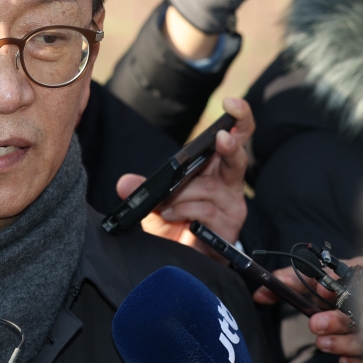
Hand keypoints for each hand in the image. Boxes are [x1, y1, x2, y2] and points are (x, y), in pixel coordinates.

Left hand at [116, 96, 253, 260]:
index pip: (233, 137)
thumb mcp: (155, 202)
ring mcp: (232, 205)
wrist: (182, 259)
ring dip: (183, 193)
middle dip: (230, 142)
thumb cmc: (174, 224)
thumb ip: (143, 189)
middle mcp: (229, 184)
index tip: (232, 103)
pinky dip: (184, 210)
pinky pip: (206, 210)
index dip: (237, 119)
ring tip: (166, 204)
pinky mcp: (229, 225)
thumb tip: (124, 184)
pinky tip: (172, 215)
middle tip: (221, 137)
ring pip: (210, 187)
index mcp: (216, 168)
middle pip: (238, 155)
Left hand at [252, 256, 362, 362]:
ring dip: (344, 342)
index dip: (341, 284)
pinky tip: (344, 362)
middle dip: (338, 319)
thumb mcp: (310, 280)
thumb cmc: (328, 289)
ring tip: (321, 344)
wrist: (342, 305)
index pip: (355, 276)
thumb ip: (289, 282)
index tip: (322, 290)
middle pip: (362, 312)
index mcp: (358, 276)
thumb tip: (259, 295)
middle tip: (315, 324)